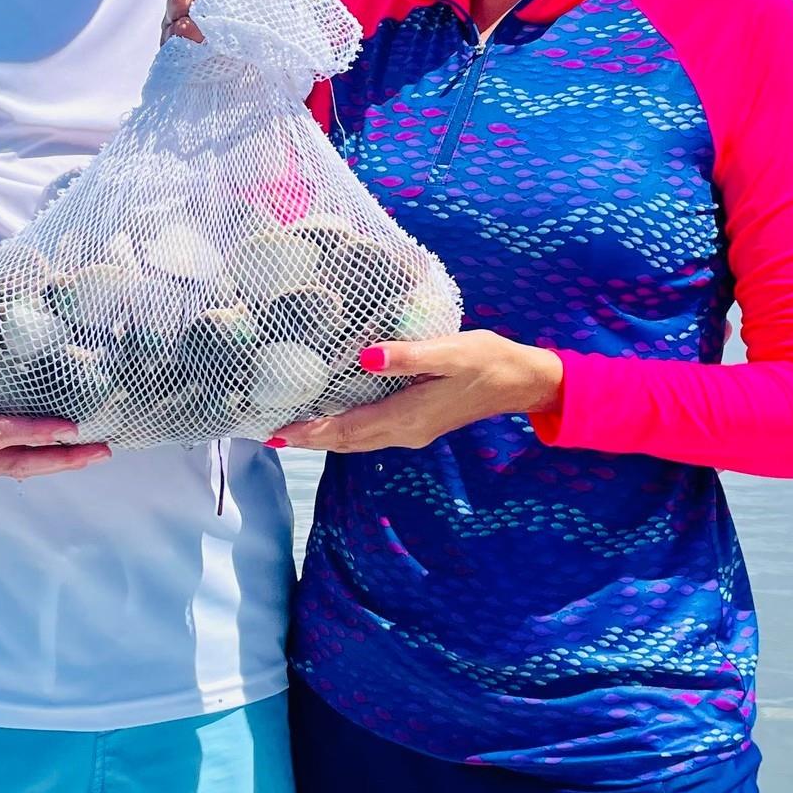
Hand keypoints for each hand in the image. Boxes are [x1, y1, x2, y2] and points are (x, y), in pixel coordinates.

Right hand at [0, 321, 111, 479]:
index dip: (31, 431)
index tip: (66, 427)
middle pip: (13, 461)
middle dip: (58, 459)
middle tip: (100, 450)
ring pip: (10, 468)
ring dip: (52, 463)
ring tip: (93, 453)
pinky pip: (1, 463)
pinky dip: (32, 458)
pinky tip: (59, 452)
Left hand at [274, 332, 563, 453]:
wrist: (523, 381)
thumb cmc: (489, 361)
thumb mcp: (451, 352)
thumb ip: (409, 356)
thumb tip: (366, 359)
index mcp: (407, 417)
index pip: (347, 430)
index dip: (310, 432)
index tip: (276, 432)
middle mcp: (404, 431)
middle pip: (345, 441)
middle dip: (308, 438)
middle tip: (268, 431)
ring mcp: (411, 430)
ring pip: (356, 439)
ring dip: (323, 436)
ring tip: (290, 427)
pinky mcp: (417, 422)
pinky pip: (369, 431)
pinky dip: (344, 428)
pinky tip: (332, 415)